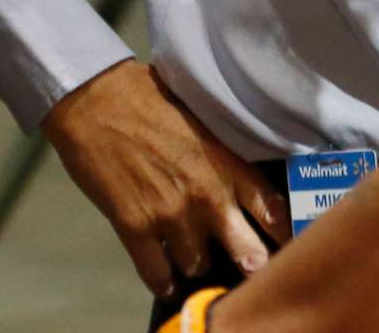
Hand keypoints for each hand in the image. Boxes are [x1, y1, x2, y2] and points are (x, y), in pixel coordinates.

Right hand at [43, 61, 289, 298]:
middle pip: (248, 253)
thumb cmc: (146, 98)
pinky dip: (160, 280)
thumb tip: (236, 176)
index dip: (281, 233)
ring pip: (197, 265)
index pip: (271, 209)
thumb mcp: (200, 120)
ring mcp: (171, 215)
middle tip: (246, 266)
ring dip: (193, 260)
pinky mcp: (135, 228)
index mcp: (226, 163)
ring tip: (187, 250)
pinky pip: (156, 274)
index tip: (284, 243)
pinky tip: (163, 277)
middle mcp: (206, 195)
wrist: (95, 99)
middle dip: (249, 262)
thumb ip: (221, 155)